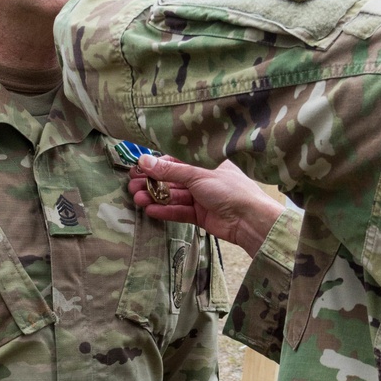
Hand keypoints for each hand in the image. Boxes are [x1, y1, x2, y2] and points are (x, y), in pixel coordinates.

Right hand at [130, 155, 284, 257]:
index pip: (175, 161)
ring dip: (155, 197)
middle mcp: (202, 178)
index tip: (137, 169)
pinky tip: (150, 210)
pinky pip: (179, 211)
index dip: (156, 165)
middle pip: (172, 180)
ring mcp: (201, 198)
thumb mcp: (197, 175)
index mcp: (205, 162)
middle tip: (131, 185)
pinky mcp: (200, 215)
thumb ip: (170, 170)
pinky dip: (165, 211)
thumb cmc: (229, 189)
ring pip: (173, 196)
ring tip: (137, 198)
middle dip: (152, 183)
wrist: (249, 220)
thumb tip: (143, 161)